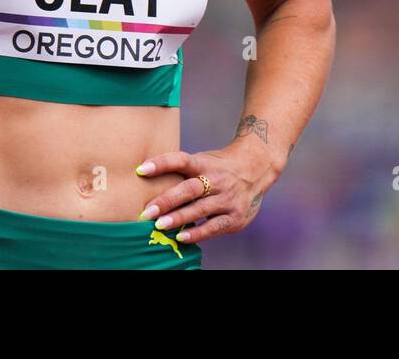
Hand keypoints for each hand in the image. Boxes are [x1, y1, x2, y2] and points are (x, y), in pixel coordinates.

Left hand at [136, 142, 276, 243]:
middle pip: (190, 189)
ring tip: (159, 226)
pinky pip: (214, 226)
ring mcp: (228, 198)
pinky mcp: (236, 216)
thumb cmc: (219, 167)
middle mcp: (217, 179)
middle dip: (167, 200)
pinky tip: (182, 237)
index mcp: (205, 164)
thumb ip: (181, 171)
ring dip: (179, 218)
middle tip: (147, 212)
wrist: (257, 167)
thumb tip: (144, 179)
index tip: (141, 169)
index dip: (161, 163)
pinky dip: (198, 233)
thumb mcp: (203, 161)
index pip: (181, 160)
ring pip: (200, 209)